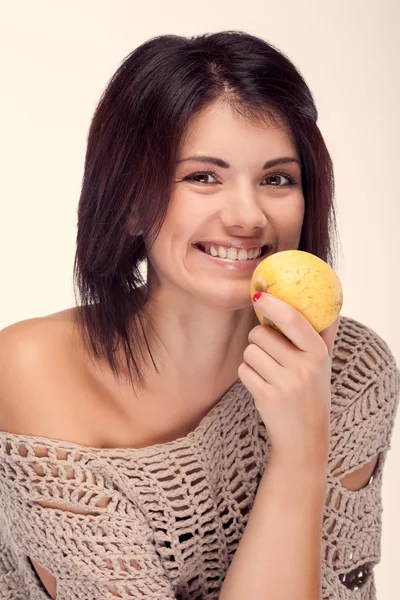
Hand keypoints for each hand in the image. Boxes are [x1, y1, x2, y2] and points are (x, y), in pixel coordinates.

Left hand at [238, 293, 339, 469]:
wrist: (305, 438)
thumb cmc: (312, 392)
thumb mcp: (324, 363)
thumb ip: (324, 334)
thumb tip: (328, 304)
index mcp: (318, 353)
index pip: (293, 319)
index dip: (273, 304)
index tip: (259, 296)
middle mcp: (304, 367)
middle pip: (260, 334)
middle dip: (259, 340)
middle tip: (270, 353)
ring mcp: (285, 383)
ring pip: (250, 352)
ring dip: (252, 359)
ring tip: (269, 372)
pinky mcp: (267, 397)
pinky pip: (244, 371)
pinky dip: (248, 376)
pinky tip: (263, 385)